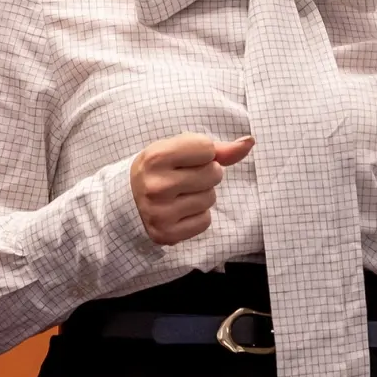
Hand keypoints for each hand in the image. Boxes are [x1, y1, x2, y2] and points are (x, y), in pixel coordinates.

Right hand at [130, 132, 254, 245]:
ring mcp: (160, 212)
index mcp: (156, 157)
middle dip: (206, 174)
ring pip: (211, 198)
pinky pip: (205, 221)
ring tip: (180, 194)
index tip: (184, 159)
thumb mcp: (177, 150)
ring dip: (202, 195)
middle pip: (214, 174)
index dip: (203, 153)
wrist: (126, 200)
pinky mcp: (166, 234)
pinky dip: (198, 216)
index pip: (207, 148)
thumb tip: (249, 142)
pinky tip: (180, 211)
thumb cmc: (159, 169)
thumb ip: (217, 148)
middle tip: (184, 178)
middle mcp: (156, 186)